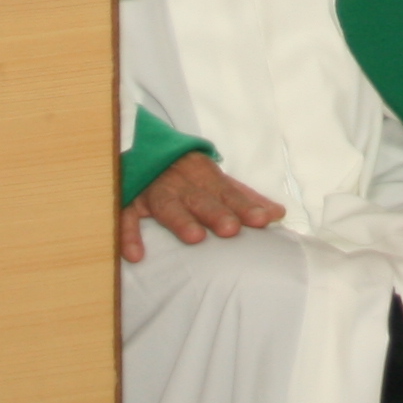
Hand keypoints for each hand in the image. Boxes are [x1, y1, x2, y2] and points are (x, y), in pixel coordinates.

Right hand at [117, 153, 284, 263]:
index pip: (228, 192)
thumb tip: (278, 214)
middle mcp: (180, 181)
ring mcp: (153, 190)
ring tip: (195, 237)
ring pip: (167, 205)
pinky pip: (125, 216)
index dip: (244, 205)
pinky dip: (129, 234)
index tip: (262, 220)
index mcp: (204, 174)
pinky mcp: (127, 200)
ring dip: (181, 220)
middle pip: (200, 198)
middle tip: (231, 229)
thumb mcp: (213, 179)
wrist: (139, 146)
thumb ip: (243, 197)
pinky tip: (136, 255)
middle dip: (216, 212)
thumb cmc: (185, 172)